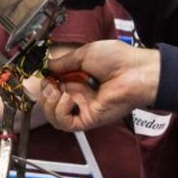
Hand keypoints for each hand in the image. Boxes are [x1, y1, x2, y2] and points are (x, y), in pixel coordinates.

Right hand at [39, 41, 159, 130]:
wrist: (135, 71)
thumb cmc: (117, 59)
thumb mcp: (84, 54)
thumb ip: (63, 62)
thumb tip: (47, 66)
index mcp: (77, 79)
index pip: (52, 87)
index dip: (44, 83)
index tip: (43, 75)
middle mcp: (78, 95)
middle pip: (50, 103)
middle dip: (44, 94)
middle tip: (49, 84)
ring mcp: (82, 108)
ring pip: (54, 117)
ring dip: (49, 104)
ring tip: (56, 92)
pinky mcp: (88, 119)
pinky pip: (66, 123)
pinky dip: (61, 111)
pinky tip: (68, 98)